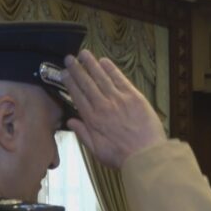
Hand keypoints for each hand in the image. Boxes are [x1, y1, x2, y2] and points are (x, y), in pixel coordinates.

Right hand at [62, 49, 165, 167]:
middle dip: (77, 69)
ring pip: (101, 78)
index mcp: (93, 120)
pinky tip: (104, 61)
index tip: (64, 73)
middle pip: (87, 84)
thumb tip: (70, 121)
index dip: (70, 83)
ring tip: (84, 53)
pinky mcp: (134, 96)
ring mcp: (118, 99)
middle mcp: (103, 106)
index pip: (78, 97)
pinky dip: (111, 69)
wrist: (146, 155)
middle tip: (69, 58)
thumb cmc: (122, 156)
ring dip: (92, 64)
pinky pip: (120, 79)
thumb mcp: (97, 151)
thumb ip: (83, 134)